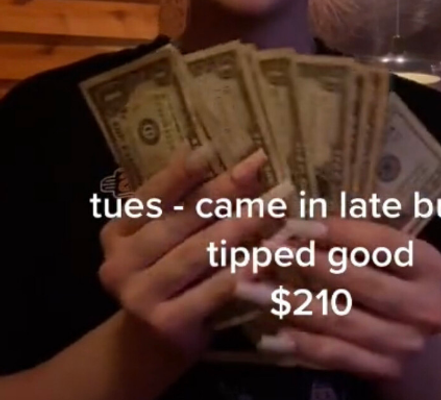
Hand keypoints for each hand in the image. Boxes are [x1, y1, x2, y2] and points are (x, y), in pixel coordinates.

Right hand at [97, 144, 275, 357]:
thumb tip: (210, 152)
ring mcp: (140, 296)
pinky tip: (271, 253)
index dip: (180, 173)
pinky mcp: (167, 323)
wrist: (154, 342)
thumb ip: (182, 200)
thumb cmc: (170, 275)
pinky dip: (243, 270)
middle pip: (177, 222)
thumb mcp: (167, 235)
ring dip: (239, 226)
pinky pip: (212, 291)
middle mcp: (119, 263)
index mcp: (117, 233)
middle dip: (222, 193)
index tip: (211, 149)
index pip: (149, 197)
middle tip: (257, 169)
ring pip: (196, 254)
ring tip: (274, 204)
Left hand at [237, 218, 440, 378]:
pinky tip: (270, 335)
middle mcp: (426, 307)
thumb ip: (364, 243)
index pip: (384, 245)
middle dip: (309, 264)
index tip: (296, 224)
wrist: (425, 360)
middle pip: (361, 282)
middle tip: (266, 252)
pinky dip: (301, 344)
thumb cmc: (400, 292)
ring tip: (251, 289)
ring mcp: (406, 343)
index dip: (341, 233)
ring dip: (292, 303)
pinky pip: (335, 355)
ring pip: (342, 320)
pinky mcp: (385, 370)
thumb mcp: (397, 264)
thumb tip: (303, 221)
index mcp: (432, 267)